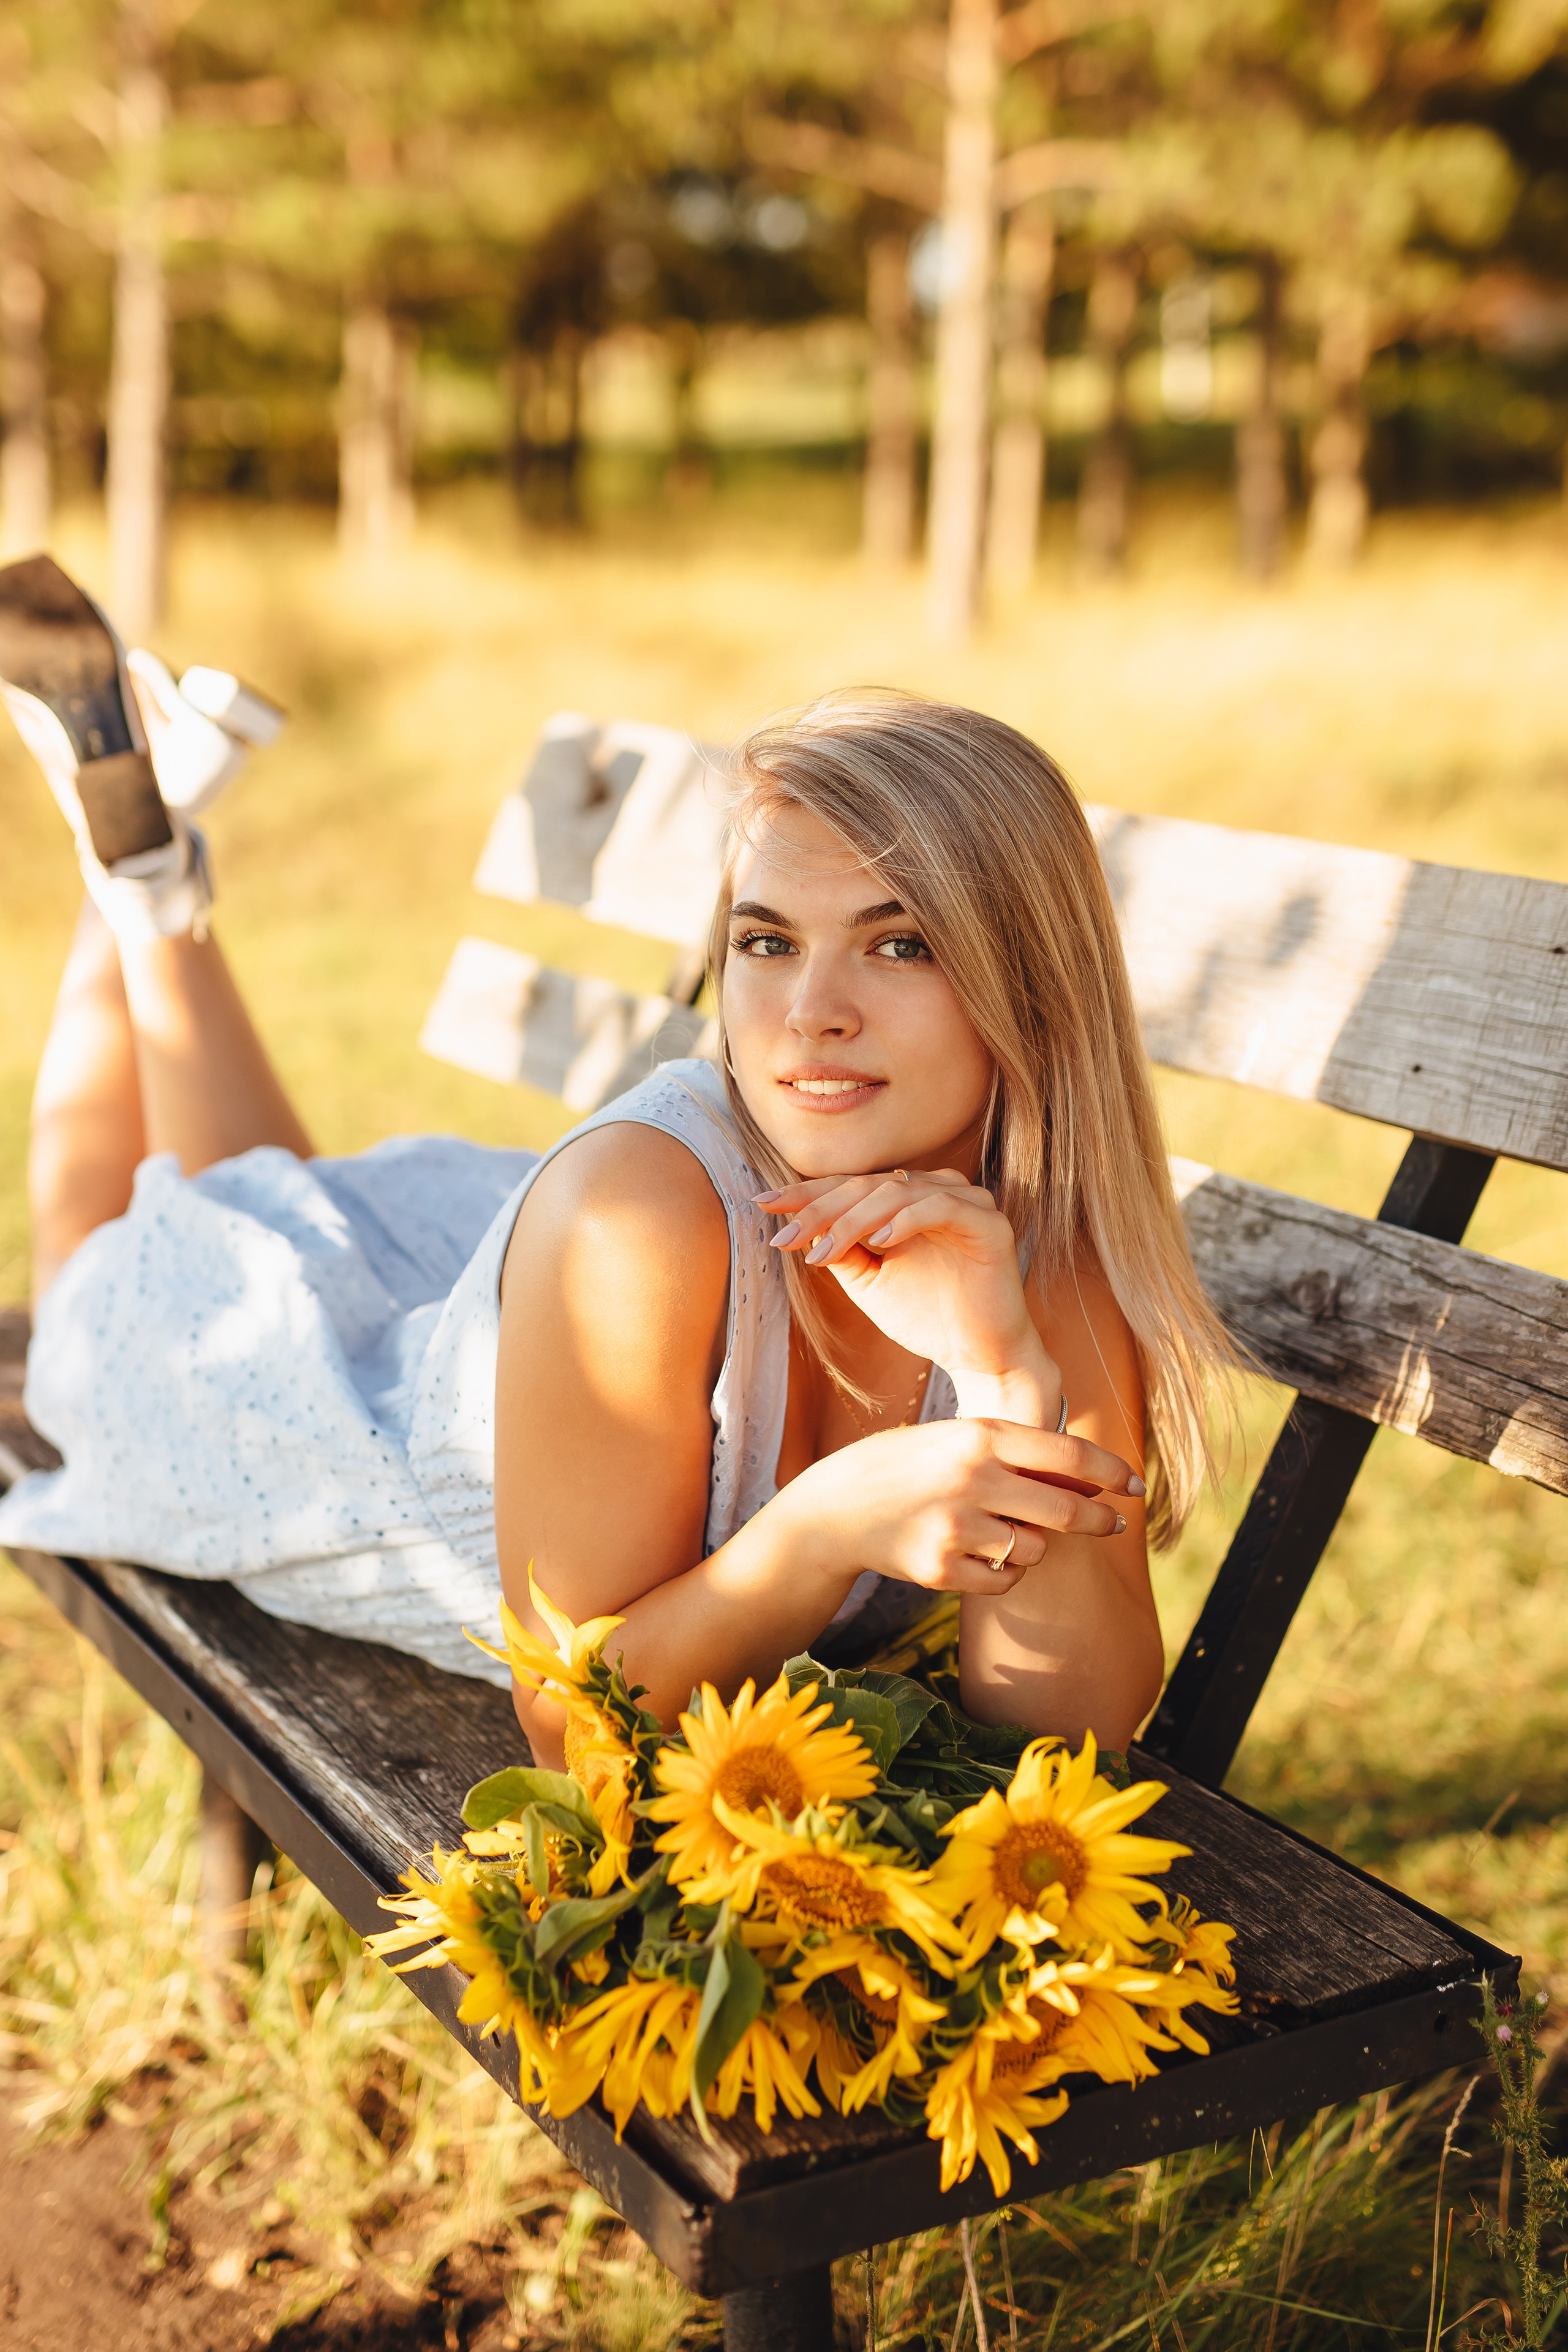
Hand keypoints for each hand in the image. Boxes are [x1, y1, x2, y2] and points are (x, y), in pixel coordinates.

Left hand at [758, 1167, 1058, 1419]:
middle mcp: (936, 1190)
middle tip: (786, 1235)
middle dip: (820, 1209)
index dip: (805, 1194)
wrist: (979, 1356)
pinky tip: (881, 1240)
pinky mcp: (989, 1223)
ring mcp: (966, 1202)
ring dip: (854, 1219)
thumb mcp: (869, 1282)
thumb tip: (798, 1227)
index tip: (762, 1203)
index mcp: (907, 1199)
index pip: (850, 1186)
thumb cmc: (926, 1317)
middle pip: (868, 1185)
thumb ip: (841, 1251)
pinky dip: (907, 1219)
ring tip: (823, 1251)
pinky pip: (942, 1207)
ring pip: (898, 1191)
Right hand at [776, 1415, 1142, 1598]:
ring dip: (1034, 1545)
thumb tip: (1090, 1482)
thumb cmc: (907, 1466)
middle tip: (1111, 1525)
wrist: (834, 1509)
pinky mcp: (941, 1569)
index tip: (1135, 1486)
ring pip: (1036, 1550)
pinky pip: (1005, 1581)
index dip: (1112, 1473)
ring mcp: (955, 1527)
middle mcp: (971, 1479)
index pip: (1069, 1457)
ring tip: (1003, 1531)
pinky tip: (979, 1554)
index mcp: (980, 1437)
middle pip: (1065, 1511)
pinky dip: (1005, 1573)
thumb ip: (1016, 1454)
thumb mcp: (957, 1439)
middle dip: (1097, 1521)